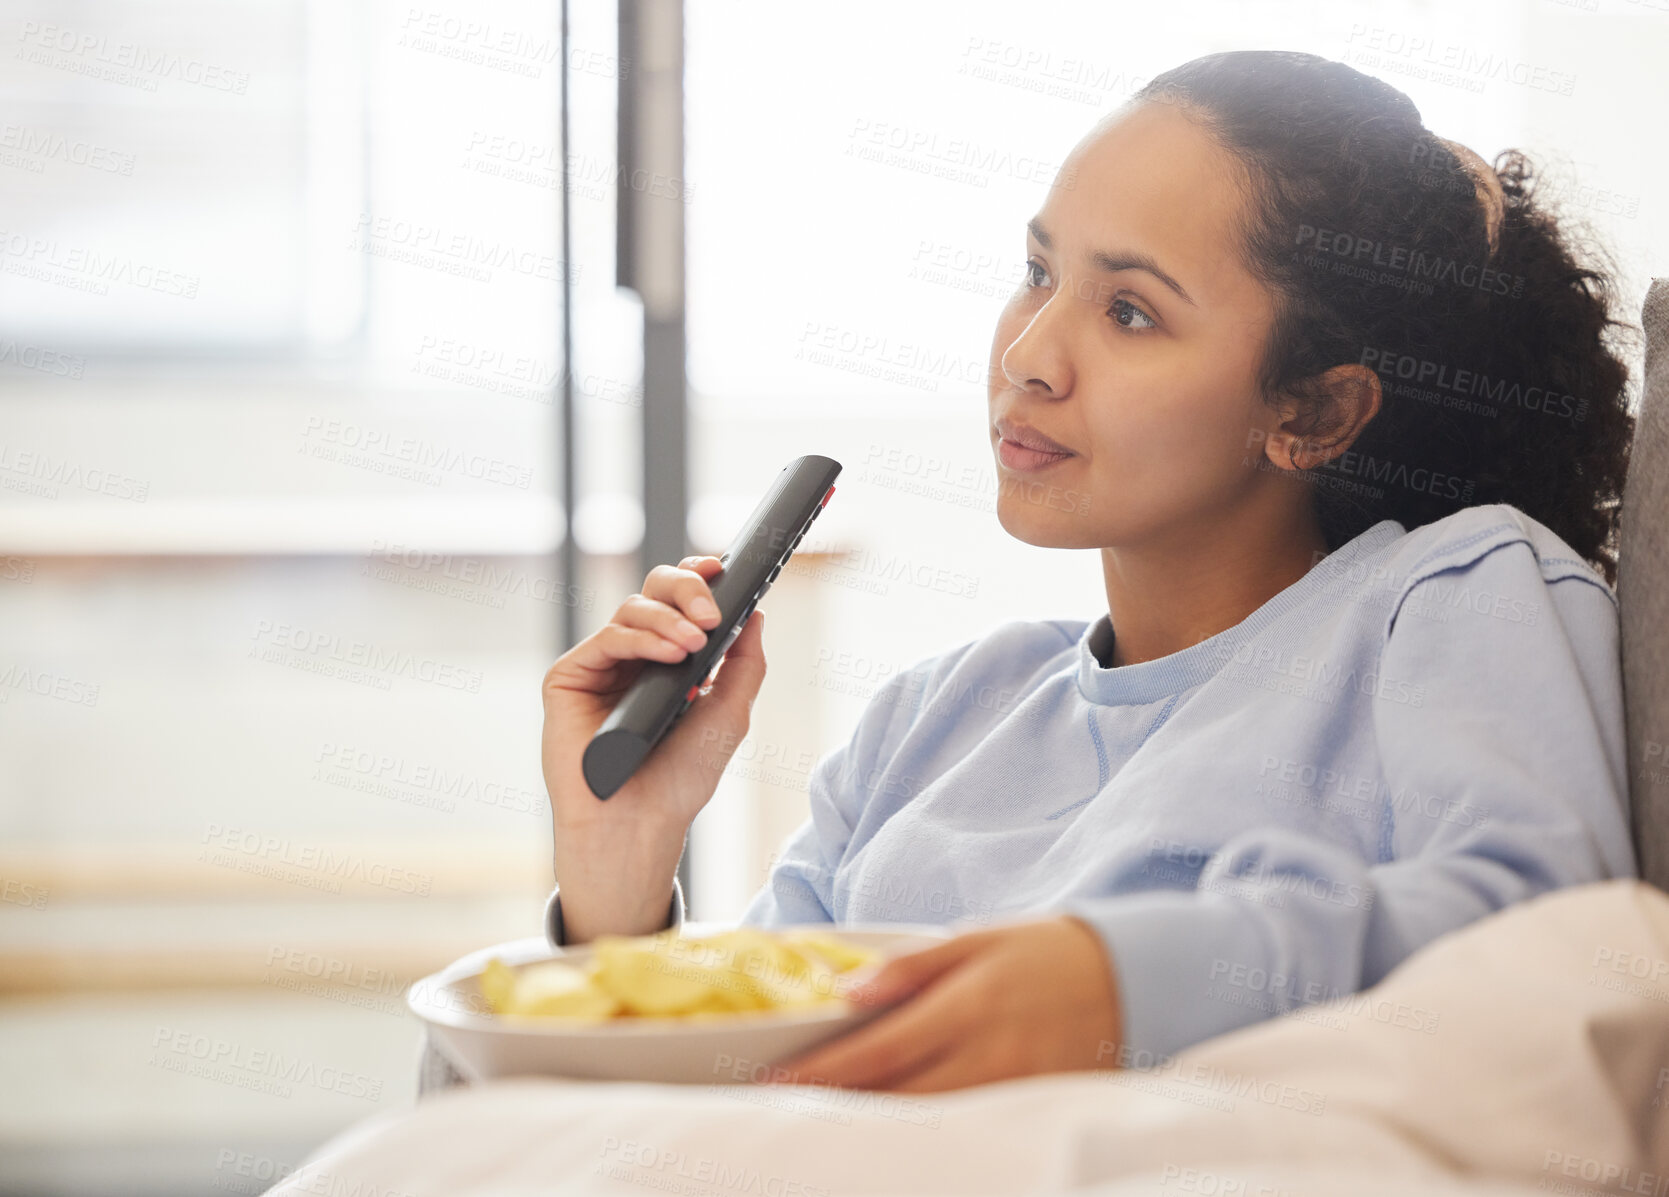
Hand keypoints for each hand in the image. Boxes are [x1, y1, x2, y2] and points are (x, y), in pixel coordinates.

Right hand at [541, 555, 766, 940]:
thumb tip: (757, 613)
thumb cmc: (680, 778)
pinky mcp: (571, 677)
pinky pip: (607, 637)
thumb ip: (745, 665)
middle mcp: (634, 655)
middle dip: (686, 586)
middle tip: (711, 611)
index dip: (699, 578)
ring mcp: (602, 664)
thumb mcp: (729, 715)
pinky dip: (641, 638)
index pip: (682, 601)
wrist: (640, 823)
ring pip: (631, 607)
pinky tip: (669, 655)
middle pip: (654, 590)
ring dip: (669, 618)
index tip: (722, 568)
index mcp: (670, 659)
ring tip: (695, 644)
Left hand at [767, 915, 1123, 1092]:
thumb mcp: (976, 941)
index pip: (878, 1051)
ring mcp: (1012, 1092)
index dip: (822, 1072)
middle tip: (781, 1104)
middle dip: (835, 1104)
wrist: (1135, 978)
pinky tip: (891, 1120)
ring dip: (872, 1120)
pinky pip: (964, 1127)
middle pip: (895, 1098)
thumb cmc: (1043, 953)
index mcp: (967, 1008)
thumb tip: (847, 993)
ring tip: (824, 1114)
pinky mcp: (1031, 1111)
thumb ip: (911, 967)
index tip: (774, 1081)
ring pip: (926, 1120)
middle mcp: (988, 1058)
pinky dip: (922, 1126)